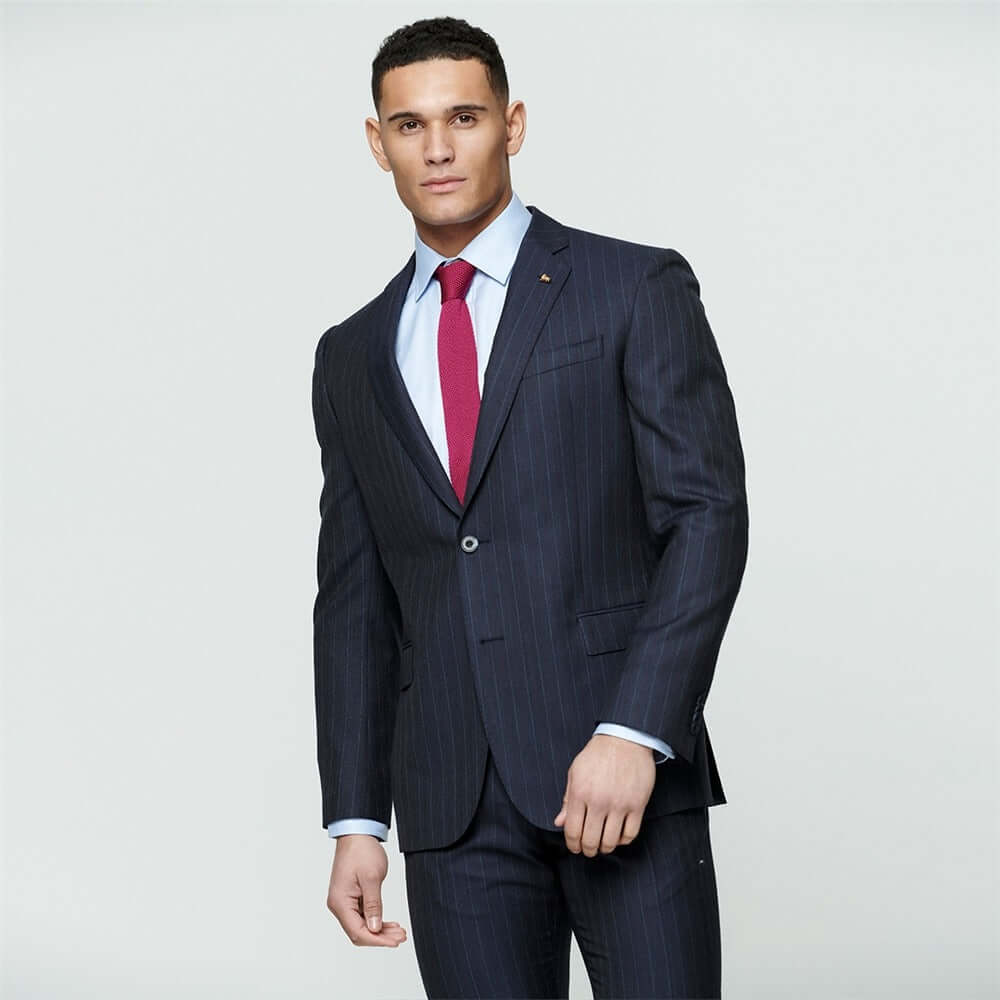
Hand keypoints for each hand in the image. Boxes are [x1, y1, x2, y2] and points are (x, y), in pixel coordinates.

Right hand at [327, 834, 407, 946]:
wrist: (357, 833)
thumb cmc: (361, 851)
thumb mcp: (372, 877)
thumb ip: (374, 905)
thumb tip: (375, 929)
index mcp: (340, 902)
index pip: (358, 931)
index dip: (377, 940)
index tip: (395, 941)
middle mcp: (339, 904)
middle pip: (359, 932)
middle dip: (380, 937)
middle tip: (401, 936)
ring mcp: (344, 901)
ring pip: (362, 925)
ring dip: (379, 930)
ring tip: (399, 931)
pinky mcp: (351, 896)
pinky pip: (362, 915)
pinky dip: (376, 920)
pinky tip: (389, 923)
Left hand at [553, 734, 655, 856]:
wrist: (625, 738)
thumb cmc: (597, 754)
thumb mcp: (575, 772)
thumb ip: (567, 799)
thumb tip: (559, 822)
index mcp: (580, 792)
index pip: (572, 830)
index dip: (572, 844)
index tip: (574, 847)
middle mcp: (599, 801)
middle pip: (590, 840)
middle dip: (587, 850)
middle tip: (588, 850)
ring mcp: (619, 804)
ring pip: (611, 841)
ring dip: (605, 848)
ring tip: (603, 845)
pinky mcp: (638, 805)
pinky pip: (630, 834)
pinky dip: (623, 841)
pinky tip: (618, 836)